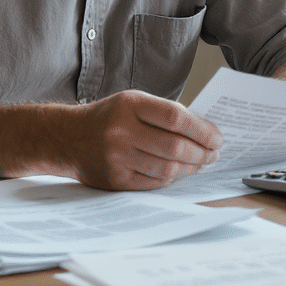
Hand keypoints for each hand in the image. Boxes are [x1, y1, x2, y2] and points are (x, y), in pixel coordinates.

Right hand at [63, 91, 223, 190]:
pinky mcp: (115, 179)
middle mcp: (121, 131)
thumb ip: (165, 113)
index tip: (217, 137)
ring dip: (192, 168)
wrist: (68, 138)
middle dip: (202, 153)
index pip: (176, 118)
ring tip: (201, 163)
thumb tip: (205, 132)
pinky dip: (173, 177)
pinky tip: (181, 171)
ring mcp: (117, 157)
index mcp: (130, 104)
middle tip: (214, 154)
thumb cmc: (109, 118)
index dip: (203, 130)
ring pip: (168, 168)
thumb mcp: (133, 102)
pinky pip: (154, 182)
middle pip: (175, 147)